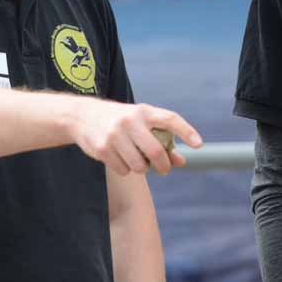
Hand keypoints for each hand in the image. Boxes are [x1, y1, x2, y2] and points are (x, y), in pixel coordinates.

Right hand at [70, 99, 202, 175]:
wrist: (83, 116)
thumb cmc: (122, 120)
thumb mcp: (142, 123)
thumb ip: (162, 139)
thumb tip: (181, 161)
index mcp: (144, 111)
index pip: (170, 119)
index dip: (186, 131)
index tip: (198, 144)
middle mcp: (130, 121)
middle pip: (156, 151)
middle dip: (164, 165)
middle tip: (165, 169)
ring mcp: (115, 135)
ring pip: (140, 165)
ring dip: (143, 168)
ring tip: (138, 160)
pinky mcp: (102, 148)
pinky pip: (124, 169)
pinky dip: (127, 169)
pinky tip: (121, 159)